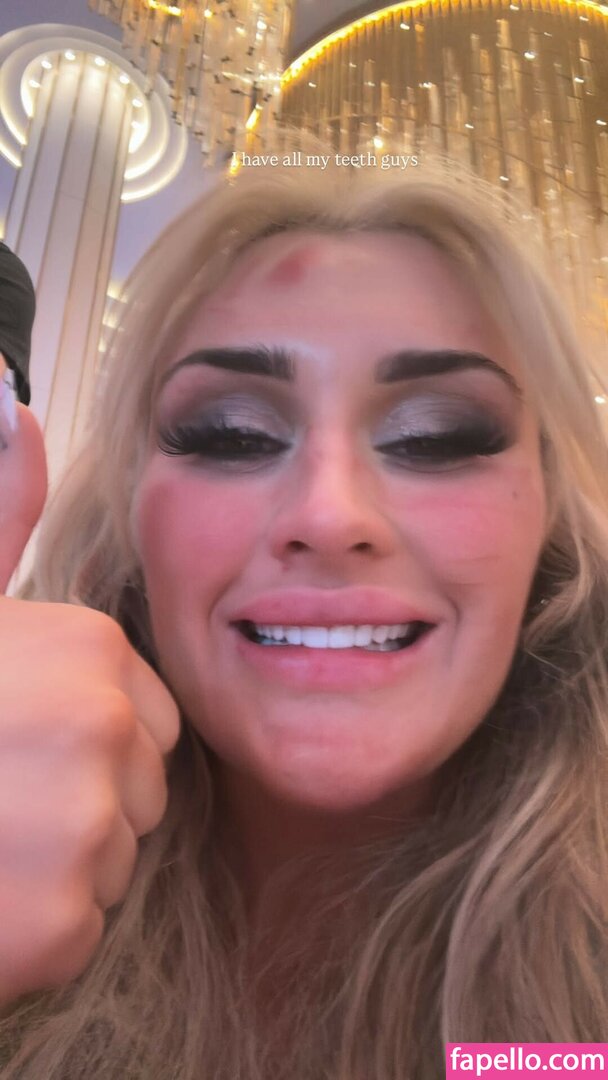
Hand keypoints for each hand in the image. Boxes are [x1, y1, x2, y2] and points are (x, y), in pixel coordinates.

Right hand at [0, 397, 179, 1005]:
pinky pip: (84, 927)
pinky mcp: (59, 927)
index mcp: (88, 647)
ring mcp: (84, 829)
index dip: (85, 740)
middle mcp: (102, 726)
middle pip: (143, 789)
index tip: (12, 741)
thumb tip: (9, 400)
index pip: (151, 718)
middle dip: (79, 804)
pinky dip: (34, 931)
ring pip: (115, 860)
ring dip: (54, 869)